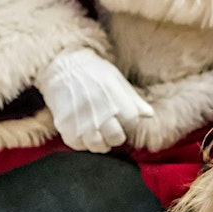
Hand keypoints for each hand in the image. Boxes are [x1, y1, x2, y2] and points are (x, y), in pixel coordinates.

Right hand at [38, 48, 152, 153]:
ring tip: (96, 132)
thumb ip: (133, 100)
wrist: (63, 65)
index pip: (132, 124)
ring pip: (97, 146)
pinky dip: (81, 141)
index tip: (121, 119)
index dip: (127, 123)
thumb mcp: (117, 80)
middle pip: (116, 138)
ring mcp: (83, 122)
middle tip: (109, 128)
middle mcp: (101, 114)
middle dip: (115, 135)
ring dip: (99, 142)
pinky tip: (82, 131)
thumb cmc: (93, 71)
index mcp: (117, 101)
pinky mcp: (66, 126)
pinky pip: (78, 144)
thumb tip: (149, 114)